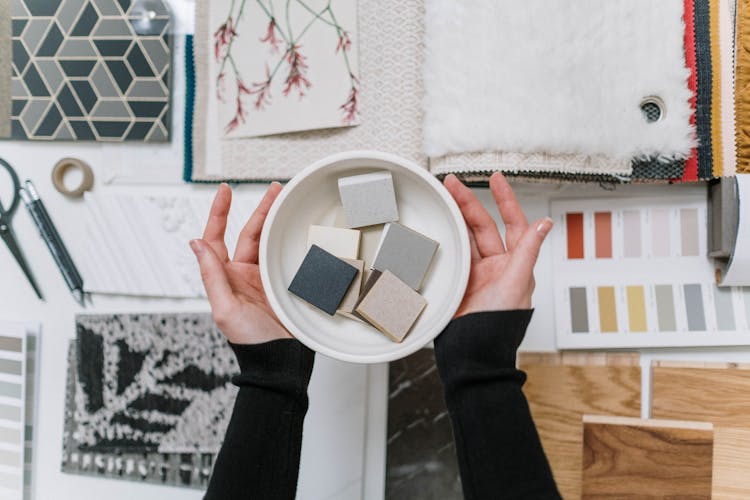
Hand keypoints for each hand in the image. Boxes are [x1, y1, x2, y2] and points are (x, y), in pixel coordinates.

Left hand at [191, 183, 291, 343]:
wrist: (281, 360)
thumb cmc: (251, 343)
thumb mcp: (226, 310)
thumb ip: (212, 276)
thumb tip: (196, 244)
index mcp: (225, 278)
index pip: (216, 238)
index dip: (218, 213)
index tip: (225, 191)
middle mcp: (244, 274)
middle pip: (249, 233)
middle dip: (260, 209)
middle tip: (274, 190)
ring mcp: (265, 278)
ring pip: (269, 241)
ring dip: (276, 221)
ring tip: (287, 202)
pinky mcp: (285, 284)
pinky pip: (286, 256)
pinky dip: (291, 240)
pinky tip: (298, 228)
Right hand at [443, 173, 552, 316]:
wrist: (474, 351)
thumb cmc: (500, 326)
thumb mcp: (517, 284)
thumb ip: (528, 252)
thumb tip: (544, 225)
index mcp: (515, 264)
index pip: (514, 223)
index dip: (506, 200)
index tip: (496, 180)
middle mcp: (496, 266)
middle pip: (482, 226)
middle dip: (468, 203)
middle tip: (452, 184)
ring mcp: (474, 273)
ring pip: (464, 237)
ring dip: (454, 218)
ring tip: (442, 200)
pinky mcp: (456, 282)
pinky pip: (450, 254)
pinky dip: (444, 240)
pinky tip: (437, 227)